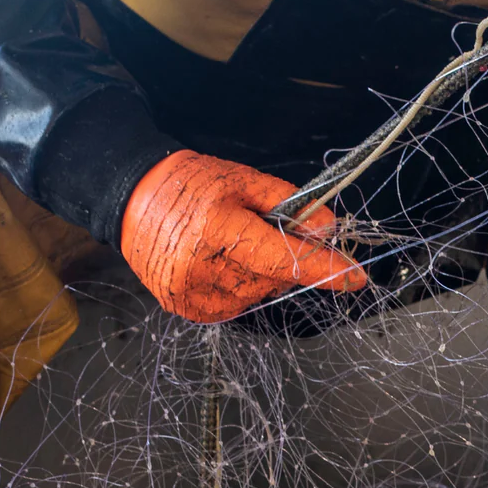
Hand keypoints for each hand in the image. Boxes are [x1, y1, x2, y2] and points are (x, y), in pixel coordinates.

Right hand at [121, 150, 365, 322]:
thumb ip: (289, 204)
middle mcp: (202, 268)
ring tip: (230, 242)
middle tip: (263, 230)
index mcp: (217, 229)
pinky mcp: (187, 309)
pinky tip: (221, 262)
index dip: (324, 269)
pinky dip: (241, 286)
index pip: (284, 258)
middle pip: (274, 278)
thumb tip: (329, 231)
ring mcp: (191, 294)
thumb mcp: (243, 179)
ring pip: (257, 294)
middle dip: (284, 257)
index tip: (356, 277)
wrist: (132, 197)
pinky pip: (236, 305)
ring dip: (260, 272)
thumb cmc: (190, 183)